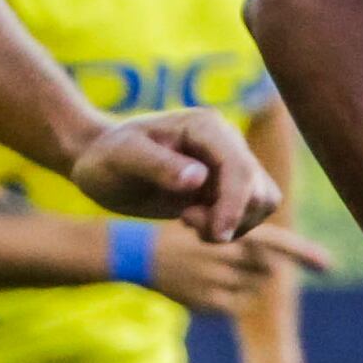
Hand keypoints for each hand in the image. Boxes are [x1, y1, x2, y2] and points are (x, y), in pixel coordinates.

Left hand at [72, 107, 280, 242]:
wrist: (101, 163)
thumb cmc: (106, 157)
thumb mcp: (122, 158)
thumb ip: (158, 166)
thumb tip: (199, 178)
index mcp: (206, 126)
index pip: (240, 168)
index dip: (235, 205)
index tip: (216, 235)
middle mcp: (226, 141)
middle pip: (259, 189)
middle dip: (231, 217)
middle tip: (184, 219)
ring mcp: (229, 163)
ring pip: (261, 202)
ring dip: (231, 223)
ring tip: (187, 219)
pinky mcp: (226, 185)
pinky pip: (248, 213)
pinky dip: (226, 225)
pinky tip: (191, 218)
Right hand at [138, 222, 324, 315]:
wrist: (139, 252)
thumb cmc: (182, 235)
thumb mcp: (213, 223)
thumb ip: (247, 243)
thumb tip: (279, 269)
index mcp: (232, 230)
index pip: (276, 243)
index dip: (305, 254)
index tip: (329, 266)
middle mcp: (228, 254)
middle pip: (269, 271)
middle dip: (260, 269)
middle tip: (230, 260)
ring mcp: (218, 279)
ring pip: (253, 290)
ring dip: (243, 285)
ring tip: (212, 272)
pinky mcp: (208, 302)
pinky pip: (234, 306)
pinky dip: (226, 301)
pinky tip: (204, 288)